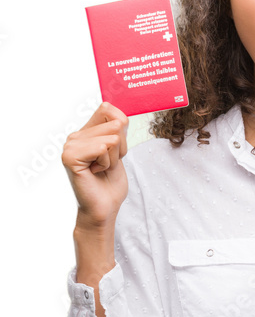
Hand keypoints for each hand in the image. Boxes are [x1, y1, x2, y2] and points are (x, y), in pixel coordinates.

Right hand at [61, 101, 128, 226]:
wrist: (104, 208)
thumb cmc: (110, 183)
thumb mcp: (119, 150)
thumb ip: (118, 130)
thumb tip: (119, 117)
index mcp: (86, 132)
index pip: (107, 108)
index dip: (121, 127)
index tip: (115, 150)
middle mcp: (75, 136)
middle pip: (114, 123)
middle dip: (120, 147)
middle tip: (107, 164)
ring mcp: (70, 145)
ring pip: (111, 137)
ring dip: (113, 157)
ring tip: (101, 169)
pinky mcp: (70, 156)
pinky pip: (102, 148)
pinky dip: (106, 163)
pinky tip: (95, 172)